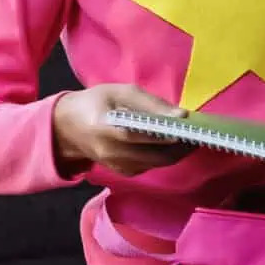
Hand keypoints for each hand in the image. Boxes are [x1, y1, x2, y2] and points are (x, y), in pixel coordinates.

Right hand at [52, 85, 193, 177]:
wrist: (68, 128)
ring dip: (174, 154)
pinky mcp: (122, 172)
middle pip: (153, 156)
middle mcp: (110, 153)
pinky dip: (162, 157)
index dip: (163, 134)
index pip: (138, 135)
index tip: (186, 128)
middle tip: (197, 135)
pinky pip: (149, 166)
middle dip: (179, 148)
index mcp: (104, 128)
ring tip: (189, 139)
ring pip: (154, 164)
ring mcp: (116, 166)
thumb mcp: (118, 92)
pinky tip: (172, 146)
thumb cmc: (95, 103)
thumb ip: (149, 103)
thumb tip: (180, 115)